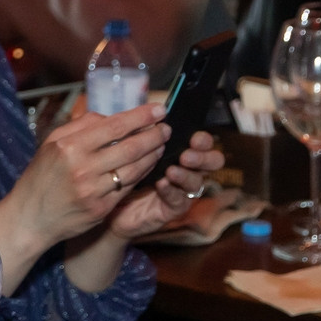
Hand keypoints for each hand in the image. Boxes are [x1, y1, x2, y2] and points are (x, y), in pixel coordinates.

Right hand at [0, 101, 172, 286]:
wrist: (31, 216)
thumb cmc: (42, 176)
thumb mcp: (52, 143)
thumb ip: (81, 126)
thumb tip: (110, 117)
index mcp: (69, 146)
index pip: (114, 126)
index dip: (141, 117)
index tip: (158, 109)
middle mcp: (83, 167)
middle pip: (130, 147)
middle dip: (153, 135)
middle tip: (166, 126)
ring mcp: (94, 191)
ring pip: (134, 168)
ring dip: (152, 154)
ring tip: (161, 143)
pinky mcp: (102, 209)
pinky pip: (128, 187)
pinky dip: (142, 173)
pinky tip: (149, 164)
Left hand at [108, 130, 225, 239]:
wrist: (108, 199)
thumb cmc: (122, 166)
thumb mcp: (127, 145)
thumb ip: (137, 129)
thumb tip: (142, 113)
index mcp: (181, 149)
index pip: (202, 142)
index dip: (202, 139)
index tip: (193, 137)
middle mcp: (187, 168)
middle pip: (212, 162)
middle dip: (203, 157)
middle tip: (186, 155)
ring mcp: (182, 190)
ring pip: (197, 182)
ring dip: (185, 175)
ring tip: (171, 170)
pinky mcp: (172, 208)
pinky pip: (178, 200)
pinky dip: (171, 191)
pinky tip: (161, 184)